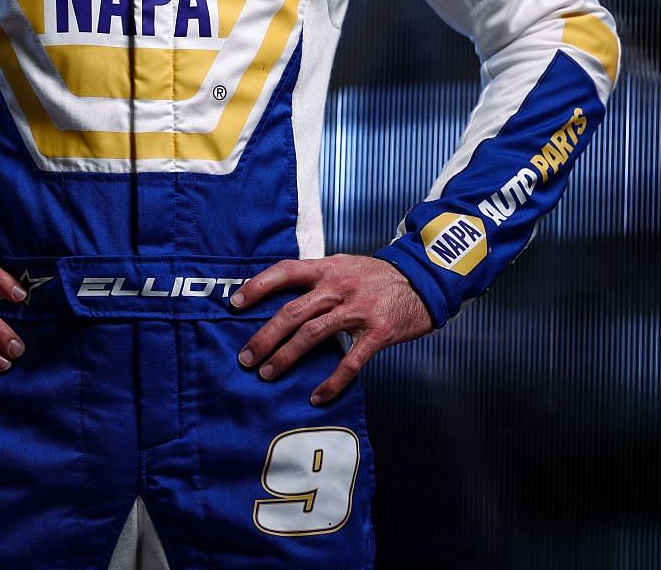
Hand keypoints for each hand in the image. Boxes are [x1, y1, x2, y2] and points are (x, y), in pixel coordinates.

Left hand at [233, 254, 433, 405]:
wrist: (424, 279)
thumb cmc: (378, 276)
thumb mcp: (345, 265)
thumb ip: (317, 278)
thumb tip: (281, 296)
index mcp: (327, 269)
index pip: (285, 272)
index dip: (258, 286)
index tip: (236, 304)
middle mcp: (339, 287)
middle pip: (293, 312)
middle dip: (265, 336)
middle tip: (246, 357)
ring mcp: (358, 310)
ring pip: (313, 334)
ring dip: (287, 356)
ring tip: (267, 374)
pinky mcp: (378, 332)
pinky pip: (350, 361)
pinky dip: (332, 381)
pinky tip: (317, 396)